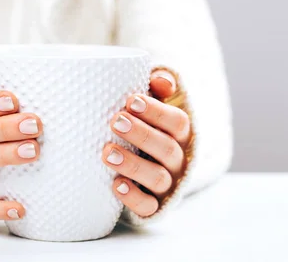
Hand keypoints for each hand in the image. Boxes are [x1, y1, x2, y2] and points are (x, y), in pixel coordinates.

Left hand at [103, 70, 190, 216]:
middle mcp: (178, 160)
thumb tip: (161, 81)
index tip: (130, 101)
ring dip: (133, 165)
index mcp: (180, 135)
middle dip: (141, 134)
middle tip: (115, 121)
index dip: (157, 112)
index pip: (179, 122)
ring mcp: (168, 184)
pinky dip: (133, 197)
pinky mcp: (154, 206)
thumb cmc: (144, 127)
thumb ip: (158, 87)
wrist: (140, 169)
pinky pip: (148, 206)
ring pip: (159, 178)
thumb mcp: (152, 105)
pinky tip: (116, 185)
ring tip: (107, 153)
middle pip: (168, 148)